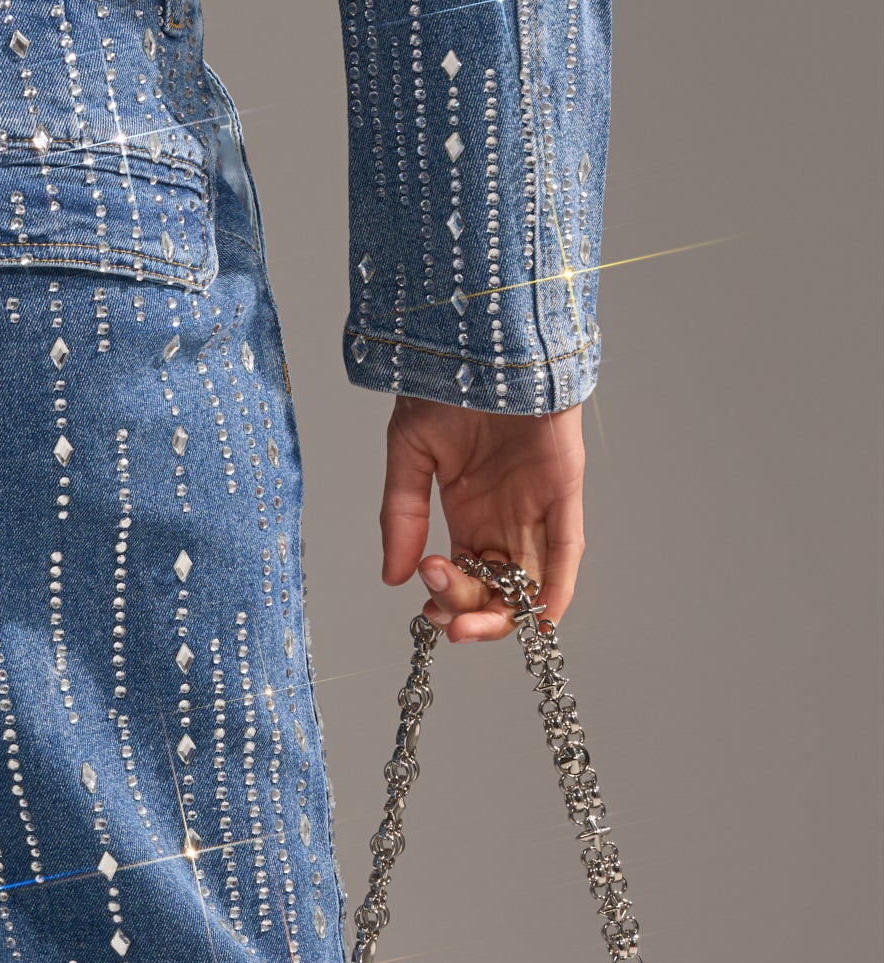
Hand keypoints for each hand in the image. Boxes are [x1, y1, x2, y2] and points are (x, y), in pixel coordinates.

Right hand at [379, 397, 585, 641]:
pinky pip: (567, 549)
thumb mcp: (409, 453)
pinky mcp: (564, 488)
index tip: (425, 601)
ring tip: (472, 625)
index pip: (464, 572)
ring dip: (504, 614)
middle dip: (469, 612)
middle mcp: (505, 514)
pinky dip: (557, 587)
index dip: (448, 596)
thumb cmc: (446, 381)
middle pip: (496, 586)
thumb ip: (402, 515)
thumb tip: (394, 577)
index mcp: (469, 508)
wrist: (481, 337)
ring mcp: (536, 504)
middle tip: (444, 616)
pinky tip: (538, 616)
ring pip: (528, 579)